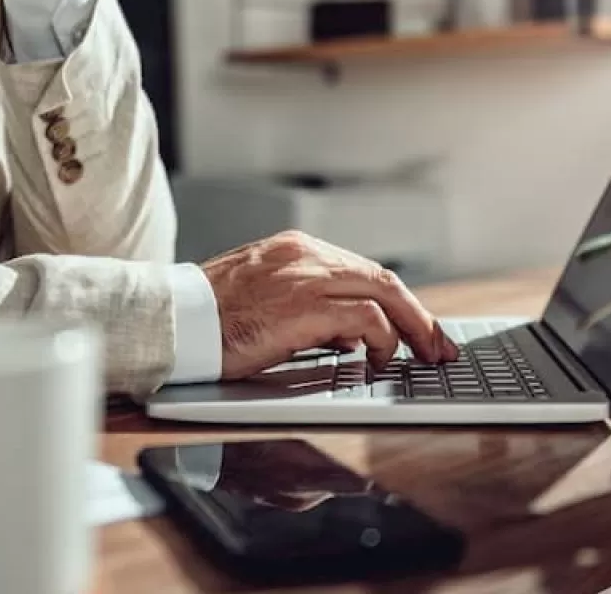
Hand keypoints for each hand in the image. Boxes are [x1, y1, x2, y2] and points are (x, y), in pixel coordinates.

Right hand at [200, 231, 458, 380]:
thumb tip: (347, 335)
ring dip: (411, 329)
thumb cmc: (206, 319)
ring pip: (384, 293)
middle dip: (418, 315)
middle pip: (383, 279)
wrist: (172, 320)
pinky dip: (383, 341)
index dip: (396, 302)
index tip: (415, 326)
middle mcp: (305, 254)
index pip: (362, 271)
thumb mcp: (262, 300)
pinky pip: (367, 320)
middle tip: (439, 345)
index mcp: (295, 249)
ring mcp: (306, 276)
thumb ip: (306, 308)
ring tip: (421, 358)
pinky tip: (380, 361)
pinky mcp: (305, 305)